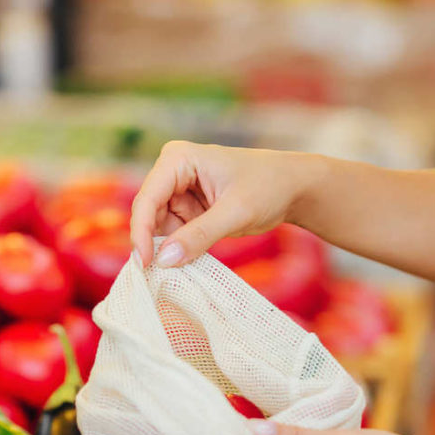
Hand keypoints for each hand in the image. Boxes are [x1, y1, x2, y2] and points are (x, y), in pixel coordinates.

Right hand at [129, 141, 323, 265]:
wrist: (293, 187)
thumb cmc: (268, 186)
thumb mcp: (236, 212)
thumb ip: (199, 235)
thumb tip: (165, 260)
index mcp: (178, 159)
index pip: (147, 199)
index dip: (141, 232)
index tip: (146, 264)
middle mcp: (171, 172)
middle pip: (148, 214)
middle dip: (152, 243)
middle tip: (156, 275)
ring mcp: (178, 192)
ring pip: (158, 228)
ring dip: (167, 249)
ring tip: (181, 267)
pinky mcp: (188, 210)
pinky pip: (174, 234)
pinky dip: (179, 250)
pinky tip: (189, 261)